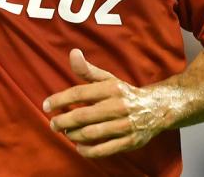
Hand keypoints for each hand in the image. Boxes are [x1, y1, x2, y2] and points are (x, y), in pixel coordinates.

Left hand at [43, 49, 169, 158]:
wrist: (157, 108)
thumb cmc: (125, 93)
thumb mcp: (108, 78)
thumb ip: (87, 70)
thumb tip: (73, 53)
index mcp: (111, 88)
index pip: (79, 93)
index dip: (59, 99)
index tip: (46, 105)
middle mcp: (118, 106)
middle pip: (83, 115)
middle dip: (63, 121)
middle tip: (53, 124)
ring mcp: (125, 125)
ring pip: (92, 133)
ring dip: (74, 135)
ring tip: (66, 133)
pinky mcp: (130, 141)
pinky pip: (105, 149)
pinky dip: (89, 150)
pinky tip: (79, 147)